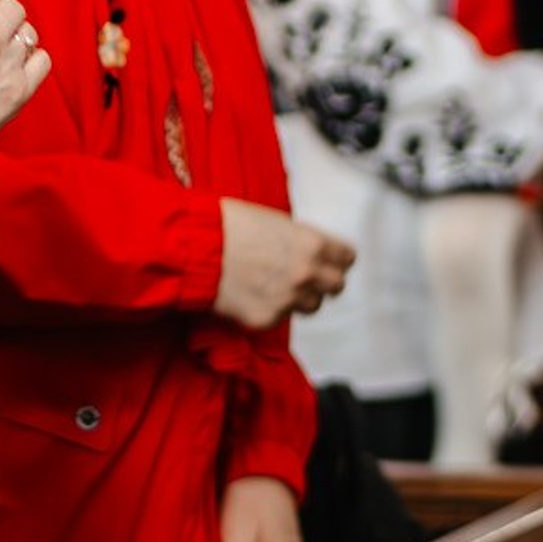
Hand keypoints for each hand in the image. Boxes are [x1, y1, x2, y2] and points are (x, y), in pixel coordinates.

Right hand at [215, 200, 354, 329]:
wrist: (195, 248)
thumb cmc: (230, 225)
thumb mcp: (276, 222)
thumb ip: (301, 241)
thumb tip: (313, 252)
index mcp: (313, 244)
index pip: (347, 258)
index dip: (337, 258)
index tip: (330, 260)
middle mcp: (307, 274)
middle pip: (337, 285)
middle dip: (324, 281)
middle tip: (308, 277)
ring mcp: (288, 299)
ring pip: (312, 305)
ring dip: (301, 297)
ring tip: (276, 285)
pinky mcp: (267, 319)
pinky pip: (281, 317)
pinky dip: (271, 308)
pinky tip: (253, 293)